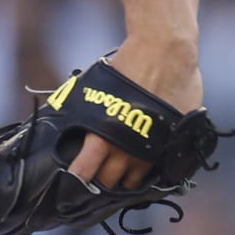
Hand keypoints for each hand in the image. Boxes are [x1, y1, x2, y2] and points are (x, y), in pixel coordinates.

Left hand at [66, 40, 201, 190]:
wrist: (165, 52)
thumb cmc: (127, 65)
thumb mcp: (94, 87)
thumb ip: (82, 110)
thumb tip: (61, 117)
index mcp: (102, 135)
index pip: (84, 172)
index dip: (77, 180)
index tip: (73, 183)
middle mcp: (127, 148)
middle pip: (109, 182)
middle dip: (100, 180)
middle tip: (97, 174)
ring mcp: (152, 150)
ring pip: (134, 182)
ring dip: (125, 178)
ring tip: (120, 169)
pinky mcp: (173, 145)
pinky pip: (158, 171)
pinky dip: (148, 171)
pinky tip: (142, 165)